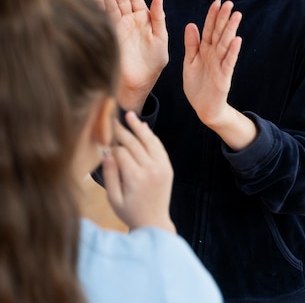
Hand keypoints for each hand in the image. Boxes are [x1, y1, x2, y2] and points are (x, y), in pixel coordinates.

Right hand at [100, 0, 168, 110]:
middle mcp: (132, 22)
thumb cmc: (153, 64)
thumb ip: (159, 20)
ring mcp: (120, 28)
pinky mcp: (111, 36)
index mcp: (146, 20)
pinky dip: (101, 8)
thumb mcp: (161, 40)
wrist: (138, 83)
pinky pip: (106, 19)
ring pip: (113, 7)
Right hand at [103, 111, 174, 231]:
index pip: (121, 152)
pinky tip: (143, 126)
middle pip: (134, 144)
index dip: (111, 144)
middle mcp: (150, 170)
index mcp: (135, 178)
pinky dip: (151, 135)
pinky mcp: (167, 167)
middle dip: (122, 130)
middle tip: (112, 119)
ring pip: (149, 141)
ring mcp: (161, 167)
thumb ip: (109, 176)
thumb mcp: (114, 199)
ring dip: (138, 126)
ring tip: (129, 114)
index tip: (103, 136)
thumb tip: (106, 154)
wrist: (154, 223)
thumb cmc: (129, 212)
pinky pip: (158, 146)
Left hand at [183, 0, 241, 127]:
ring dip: (231, 30)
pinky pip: (229, 62)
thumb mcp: (189, 61)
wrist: (203, 108)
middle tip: (229, 3)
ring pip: (226, 44)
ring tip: (237, 16)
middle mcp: (214, 54)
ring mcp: (220, 64)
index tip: (216, 3)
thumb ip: (191, 44)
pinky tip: (237, 41)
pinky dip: (233, 52)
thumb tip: (191, 24)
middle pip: (219, 33)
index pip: (209, 29)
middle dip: (223, 18)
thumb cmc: (197, 85)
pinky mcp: (224, 76)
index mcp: (204, 50)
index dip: (212, 17)